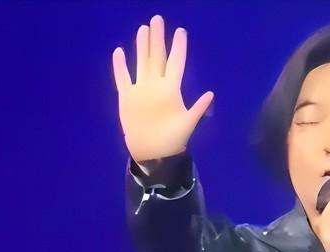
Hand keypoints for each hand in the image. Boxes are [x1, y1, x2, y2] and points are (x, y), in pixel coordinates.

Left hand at [112, 15, 213, 162]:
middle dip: (158, 37)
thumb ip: (199, 107)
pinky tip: (119, 51)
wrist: (150, 153)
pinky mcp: (125, 96)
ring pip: (140, 61)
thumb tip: (211, 94)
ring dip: (141, 44)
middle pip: (156, 56)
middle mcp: (153, 84)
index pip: (176, 62)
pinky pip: (121, 77)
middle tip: (157, 20)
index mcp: (171, 90)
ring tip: (143, 29)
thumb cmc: (173, 138)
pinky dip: (119, 64)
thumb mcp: (189, 123)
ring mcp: (137, 89)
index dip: (178, 46)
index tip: (180, 32)